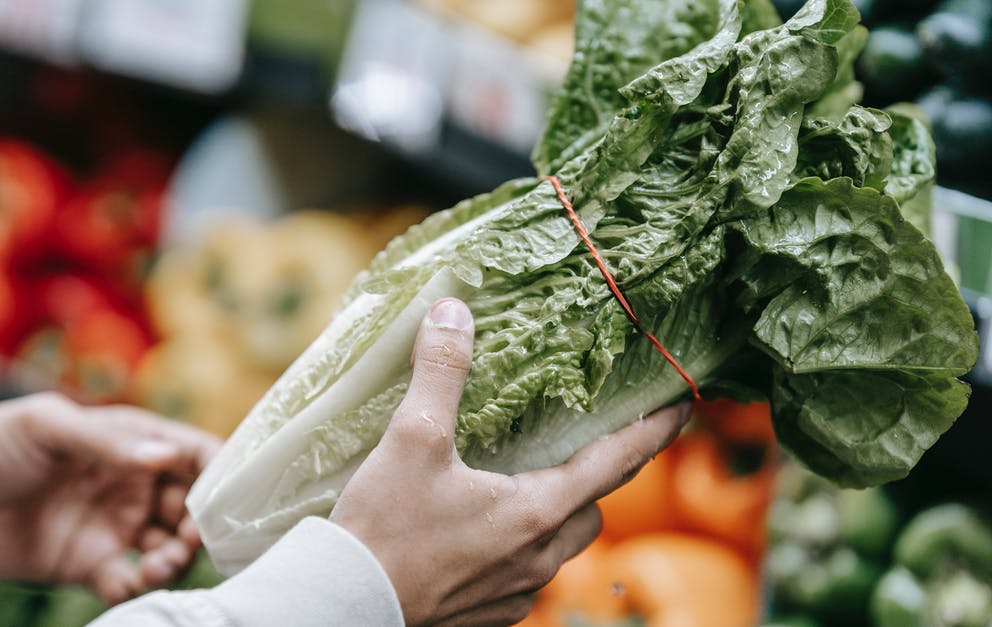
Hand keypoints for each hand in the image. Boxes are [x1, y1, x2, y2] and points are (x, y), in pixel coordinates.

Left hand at [0, 393, 220, 603]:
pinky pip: (129, 580)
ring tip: (156, 565)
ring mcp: (111, 524)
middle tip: (191, 539)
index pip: (192, 452)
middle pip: (191, 505)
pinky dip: (139, 588)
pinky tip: (126, 584)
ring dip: (175, 558)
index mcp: (129, 440)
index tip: (228, 496)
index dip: (219, 472)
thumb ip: (107, 443)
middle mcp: (129, 482)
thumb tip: (166, 456)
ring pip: (168, 546)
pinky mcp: (88, 563)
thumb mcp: (48, 426)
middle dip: (202, 524)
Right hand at [331, 298, 689, 625]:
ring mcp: (515, 592)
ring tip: (526, 485)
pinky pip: (523, 575)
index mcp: (535, 511)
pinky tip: (481, 531)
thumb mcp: (412, 439)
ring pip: (558, 546)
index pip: (616, 463)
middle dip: (596, 477)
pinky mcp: (488, 615)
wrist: (346, 604)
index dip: (654, 432)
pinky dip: (518, 547)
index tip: (684, 407)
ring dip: (555, 514)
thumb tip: (452, 311)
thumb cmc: (384, 527)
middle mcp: (537, 557)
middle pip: (591, 510)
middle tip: (585, 445)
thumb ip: (440, 372)